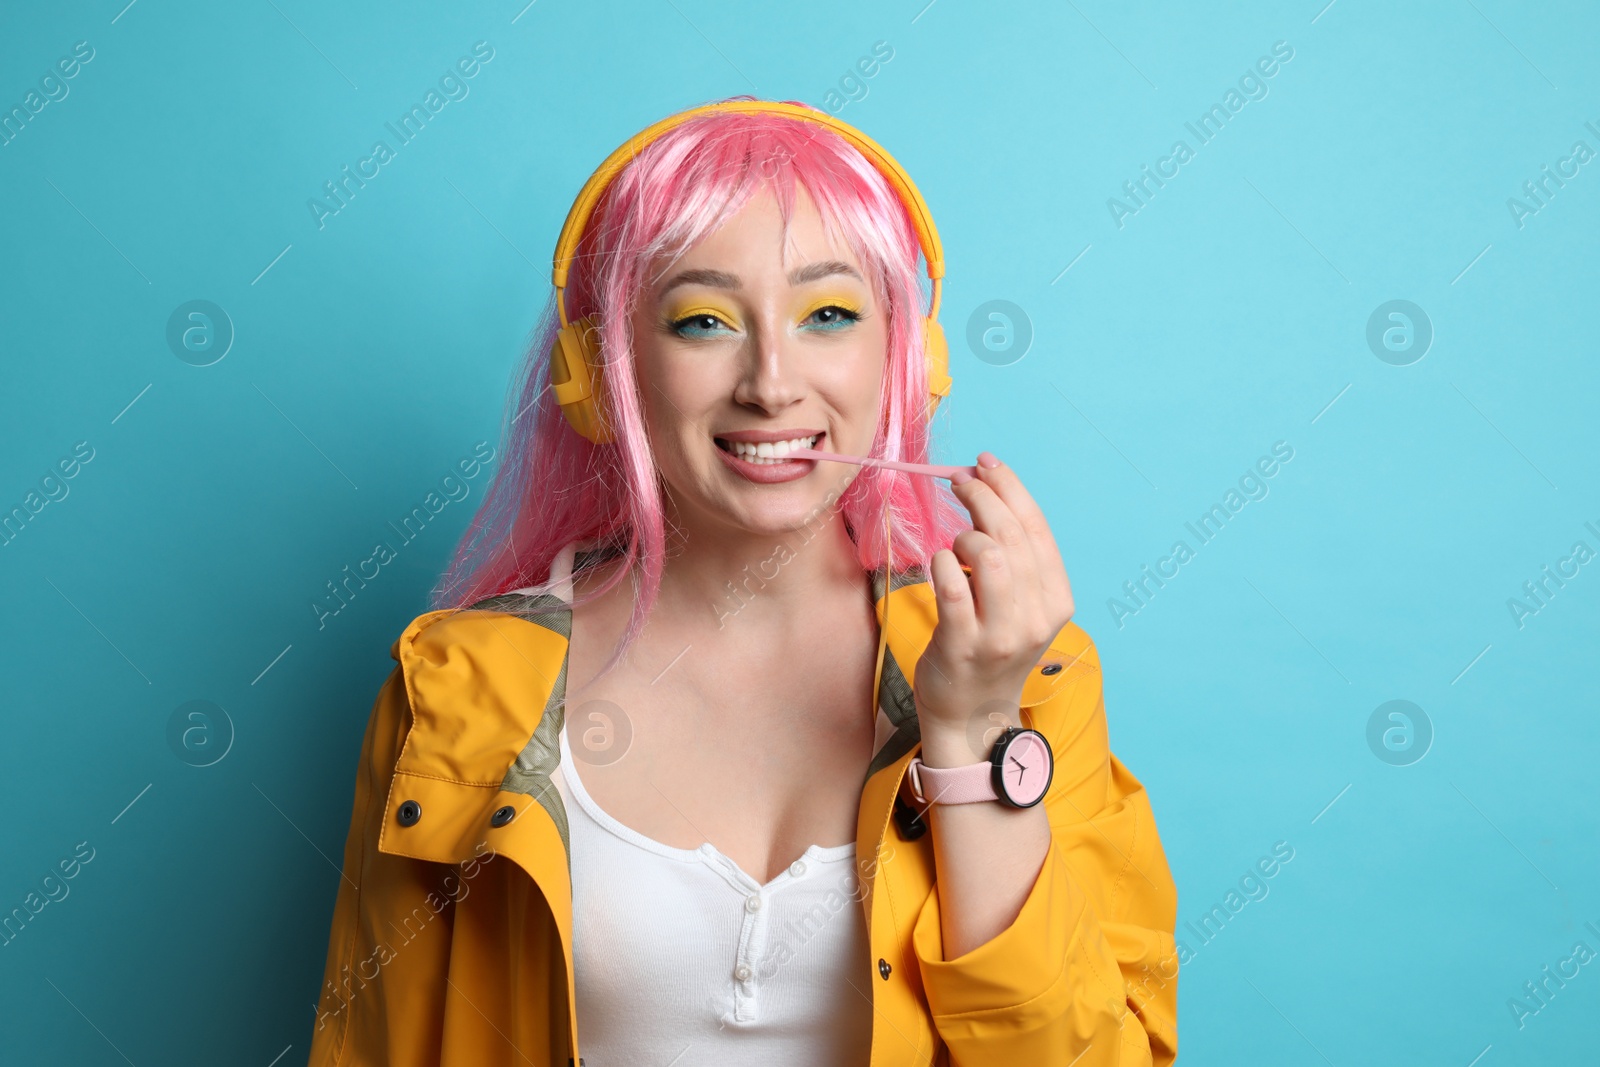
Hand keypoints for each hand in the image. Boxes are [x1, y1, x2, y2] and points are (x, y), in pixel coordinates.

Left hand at [914, 452, 1075, 750]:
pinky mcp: (963, 646)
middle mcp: (1036, 617)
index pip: (1037, 528)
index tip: (985, 463)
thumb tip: (988, 487)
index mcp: (1057, 600)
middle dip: (982, 497)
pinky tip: (939, 564)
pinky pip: (952, 587)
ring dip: (965, 535)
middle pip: (1012, 536)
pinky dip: (941, 564)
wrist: (973, 713)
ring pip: (989, 557)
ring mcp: (1001, 634)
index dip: (1010, 487)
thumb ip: (1014, 556)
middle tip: (959, 482)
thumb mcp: (1021, 604)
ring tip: (955, 544)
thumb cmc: (991, 645)